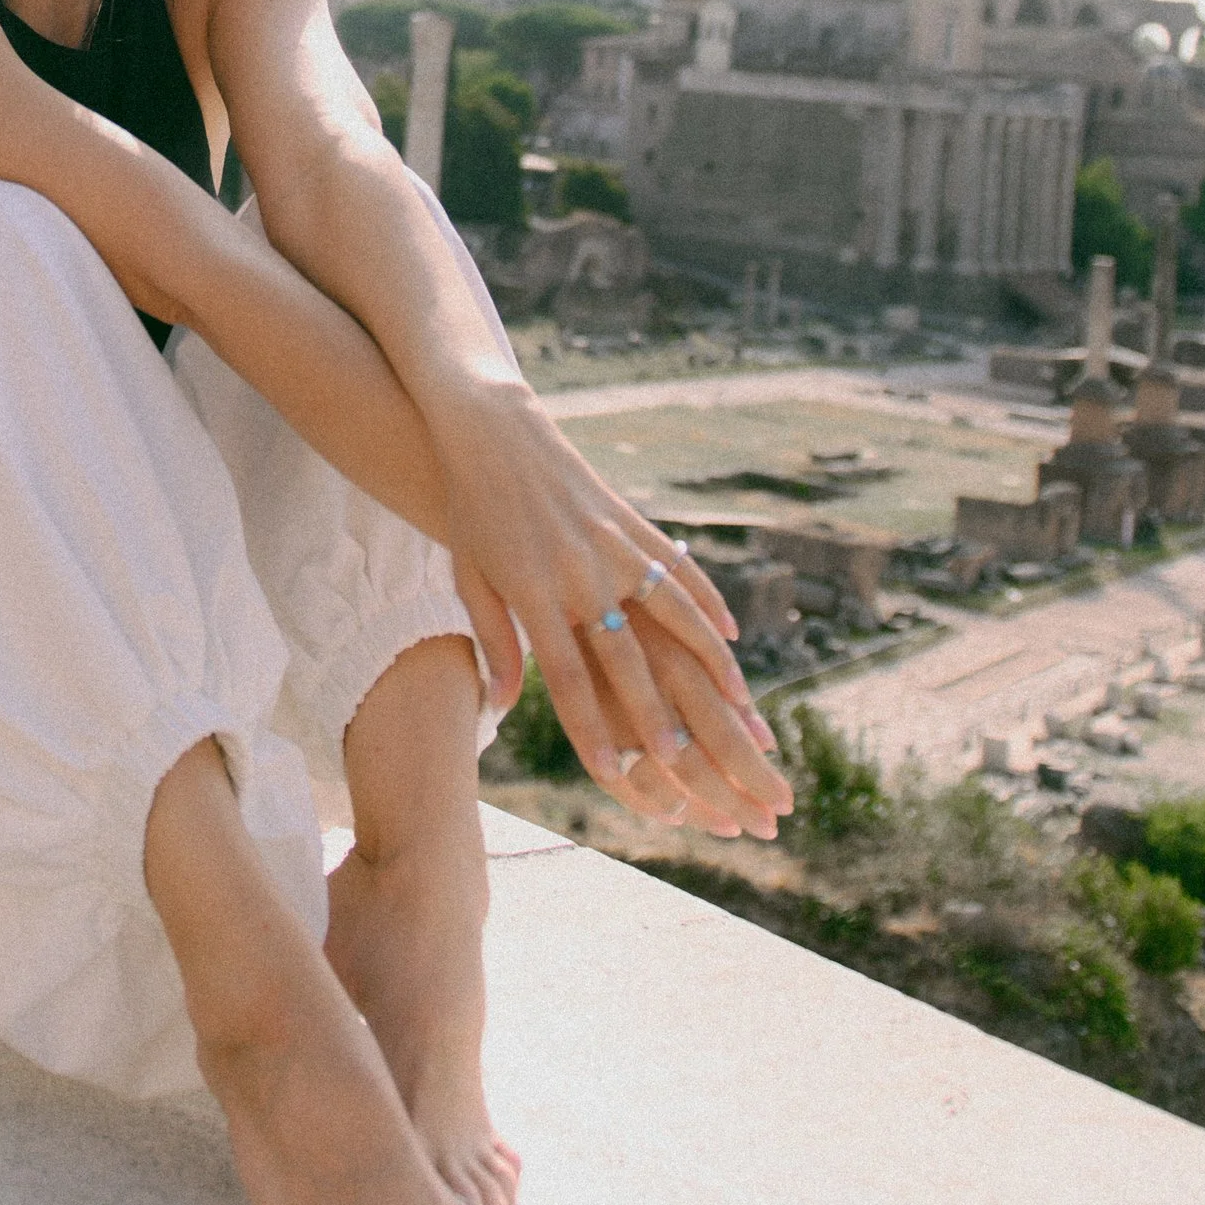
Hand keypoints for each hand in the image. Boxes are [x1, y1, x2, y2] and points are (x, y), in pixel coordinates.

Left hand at [432, 385, 790, 843]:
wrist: (490, 429)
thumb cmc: (472, 511)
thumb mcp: (468, 577)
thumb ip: (492, 641)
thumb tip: (503, 706)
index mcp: (533, 595)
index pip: (566, 678)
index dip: (591, 729)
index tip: (615, 776)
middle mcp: (576, 573)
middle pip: (622, 656)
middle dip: (651, 712)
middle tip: (681, 760)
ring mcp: (609, 544)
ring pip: (668, 613)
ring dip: (703, 663)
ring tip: (735, 706)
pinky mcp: (629, 520)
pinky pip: (677, 568)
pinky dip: (705, 602)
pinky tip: (730, 636)